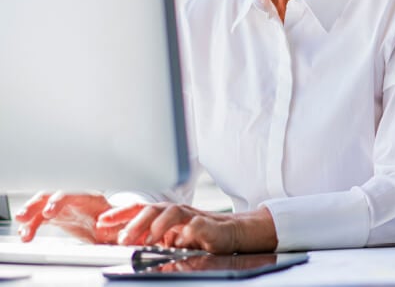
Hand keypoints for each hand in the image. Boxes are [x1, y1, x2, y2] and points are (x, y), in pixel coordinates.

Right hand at [15, 192, 116, 243]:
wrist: (115, 226)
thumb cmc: (118, 224)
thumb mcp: (118, 228)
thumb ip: (112, 229)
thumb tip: (103, 230)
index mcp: (93, 199)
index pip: (74, 194)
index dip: (59, 201)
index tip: (48, 212)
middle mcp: (76, 199)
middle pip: (53, 196)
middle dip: (37, 205)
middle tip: (24, 216)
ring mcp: (65, 206)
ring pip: (43, 206)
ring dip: (30, 216)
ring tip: (22, 231)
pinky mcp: (58, 216)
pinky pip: (41, 218)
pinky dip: (31, 225)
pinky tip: (25, 233)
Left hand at [98, 203, 276, 253]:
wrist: (234, 232)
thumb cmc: (202, 235)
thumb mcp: (172, 238)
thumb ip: (153, 238)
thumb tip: (128, 243)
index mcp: (166, 214)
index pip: (140, 209)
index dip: (121, 214)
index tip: (102, 223)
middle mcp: (178, 213)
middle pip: (154, 209)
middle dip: (136, 222)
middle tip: (124, 239)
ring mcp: (194, 218)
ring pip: (174, 212)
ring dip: (160, 224)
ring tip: (150, 239)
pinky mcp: (211, 227)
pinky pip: (199, 225)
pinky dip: (190, 230)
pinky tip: (182, 239)